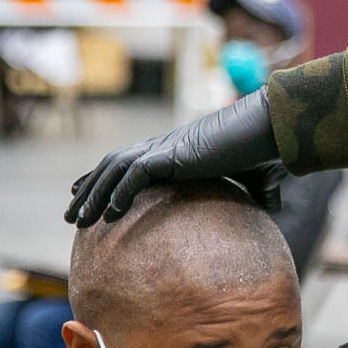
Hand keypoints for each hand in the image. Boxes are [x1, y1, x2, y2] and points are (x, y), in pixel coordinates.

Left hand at [65, 90, 283, 225]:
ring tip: (78, 221)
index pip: (130, 164)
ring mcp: (166, 149)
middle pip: (112, 166)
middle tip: (70, 215)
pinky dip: (120, 192)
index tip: (87, 195)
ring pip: (116, 168)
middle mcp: (164, 148)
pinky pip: (137, 174)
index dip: (107, 180)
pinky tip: (111, 215)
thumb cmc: (265, 146)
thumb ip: (261, 192)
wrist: (271, 126)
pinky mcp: (174, 155)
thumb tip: (276, 208)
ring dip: (94, 193)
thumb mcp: (259, 176)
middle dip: (88, 189)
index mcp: (176, 152)